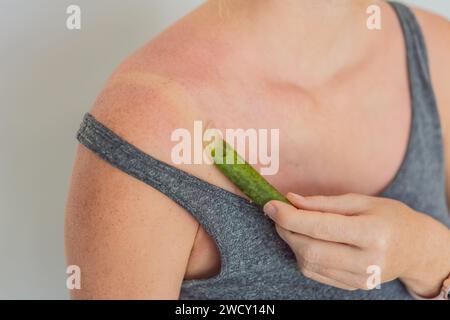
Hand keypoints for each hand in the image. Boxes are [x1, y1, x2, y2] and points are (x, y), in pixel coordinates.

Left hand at [264, 193, 449, 295]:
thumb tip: (290, 200)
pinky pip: (315, 273)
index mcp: (372, 234)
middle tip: (278, 213)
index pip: (320, 228)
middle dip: (286, 230)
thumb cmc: (389, 217)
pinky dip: (303, 255)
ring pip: (308, 264)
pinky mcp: (353, 287)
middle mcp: (367, 261)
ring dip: (292, 242)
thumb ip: (323, 203)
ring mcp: (360, 279)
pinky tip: (307, 240)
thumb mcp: (361, 201)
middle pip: (309, 250)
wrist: (416, 248)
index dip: (289, 217)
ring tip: (294, 224)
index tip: (270, 205)